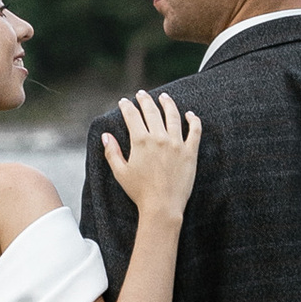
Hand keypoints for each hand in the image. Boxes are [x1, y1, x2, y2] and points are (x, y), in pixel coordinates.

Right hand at [100, 87, 201, 221]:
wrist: (162, 206)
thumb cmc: (140, 192)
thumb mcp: (120, 172)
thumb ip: (112, 152)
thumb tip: (105, 136)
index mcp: (141, 141)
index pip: (132, 116)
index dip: (127, 107)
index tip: (124, 102)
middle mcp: (159, 138)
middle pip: (152, 111)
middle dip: (145, 100)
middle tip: (141, 94)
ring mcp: (176, 143)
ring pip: (173, 116)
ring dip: (168, 104)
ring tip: (164, 97)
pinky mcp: (190, 152)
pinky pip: (195, 131)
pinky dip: (193, 120)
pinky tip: (190, 114)